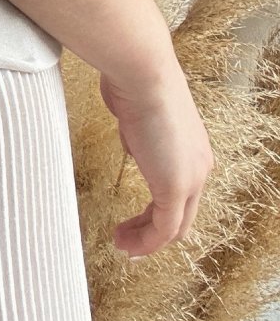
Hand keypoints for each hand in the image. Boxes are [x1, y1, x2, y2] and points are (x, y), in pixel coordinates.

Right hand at [99, 67, 214, 257]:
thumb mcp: (138, 115)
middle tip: (128, 240)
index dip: (158, 213)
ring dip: (145, 241)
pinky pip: (163, 228)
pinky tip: (125, 239)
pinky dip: (144, 240)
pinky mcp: (175, 187)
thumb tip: (132, 144)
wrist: (143, 74)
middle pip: (182, 218)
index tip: (135, 221)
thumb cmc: (136, 83)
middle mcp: (198, 168)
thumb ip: (139, 135)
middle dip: (152, 233)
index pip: (182, 196)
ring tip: (123, 245)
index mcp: (194, 152)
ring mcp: (190, 178)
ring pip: (173, 227)